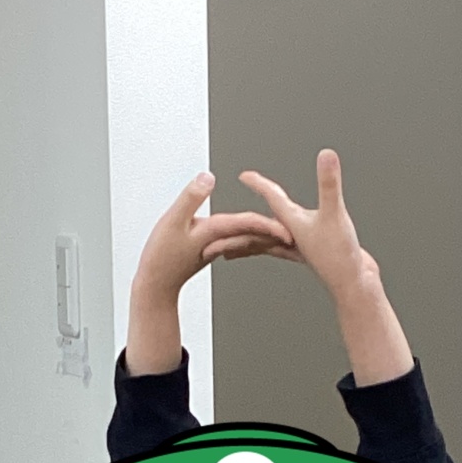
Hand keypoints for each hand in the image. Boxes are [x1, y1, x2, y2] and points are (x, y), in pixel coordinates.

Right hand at [127, 172, 292, 374]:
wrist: (155, 285)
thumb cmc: (160, 256)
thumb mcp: (171, 222)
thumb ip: (190, 198)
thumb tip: (209, 177)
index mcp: (216, 233)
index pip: (249, 224)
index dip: (268, 218)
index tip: (288, 217)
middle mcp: (221, 241)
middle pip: (256, 233)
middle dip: (279, 229)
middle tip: (306, 227)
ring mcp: (219, 246)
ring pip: (250, 238)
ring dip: (269, 233)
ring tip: (292, 229)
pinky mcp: (214, 248)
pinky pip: (239, 242)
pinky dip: (252, 238)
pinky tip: (259, 236)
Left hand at [238, 149, 412, 385]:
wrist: (353, 286)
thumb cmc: (342, 256)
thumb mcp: (335, 215)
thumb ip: (329, 184)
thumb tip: (326, 155)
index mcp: (291, 225)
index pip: (272, 200)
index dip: (259, 184)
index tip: (244, 176)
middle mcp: (289, 238)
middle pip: (253, 230)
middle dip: (232, 229)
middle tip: (209, 230)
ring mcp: (296, 249)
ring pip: (263, 244)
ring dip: (244, 244)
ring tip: (227, 250)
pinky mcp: (307, 256)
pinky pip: (281, 250)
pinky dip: (272, 248)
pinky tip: (273, 252)